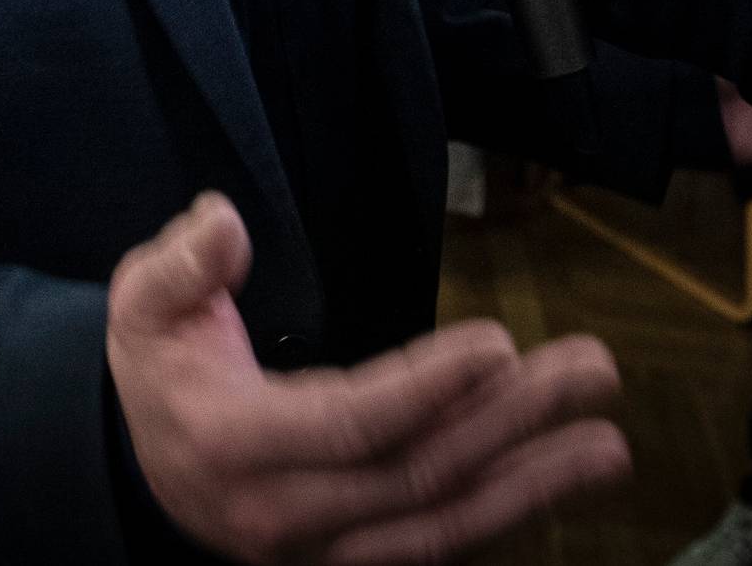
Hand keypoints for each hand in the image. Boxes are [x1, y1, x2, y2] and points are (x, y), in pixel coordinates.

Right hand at [109, 193, 628, 562]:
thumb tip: (223, 221)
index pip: (351, 424)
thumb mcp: (143, 304)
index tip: (499, 341)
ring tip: (607, 442)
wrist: (145, 465)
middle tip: (592, 369)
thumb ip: (181, 264)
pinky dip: (503, 516)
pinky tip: (558, 477)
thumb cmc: (159, 370)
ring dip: (532, 486)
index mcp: (236, 446)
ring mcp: (323, 554)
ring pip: (440, 527)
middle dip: (512, 424)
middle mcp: (286, 517)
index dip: (428, 388)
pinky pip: (438, 548)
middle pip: (417, 476)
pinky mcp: (353, 564)